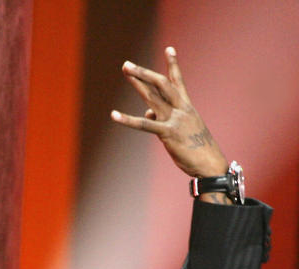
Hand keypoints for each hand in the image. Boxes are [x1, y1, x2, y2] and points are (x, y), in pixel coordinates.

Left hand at [111, 46, 227, 178]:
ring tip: (125, 71)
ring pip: (153, 97)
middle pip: (161, 84)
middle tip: (127, 64)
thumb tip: (148, 112)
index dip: (173, 65)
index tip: (169, 48)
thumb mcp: (181, 129)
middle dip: (144, 73)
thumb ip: (164, 117)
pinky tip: (114, 114)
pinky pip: (145, 125)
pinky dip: (128, 120)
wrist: (210, 164)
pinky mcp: (168, 133)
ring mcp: (175, 119)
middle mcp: (181, 108)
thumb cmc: (197, 148)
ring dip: (138, 83)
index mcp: (186, 106)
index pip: (178, 81)